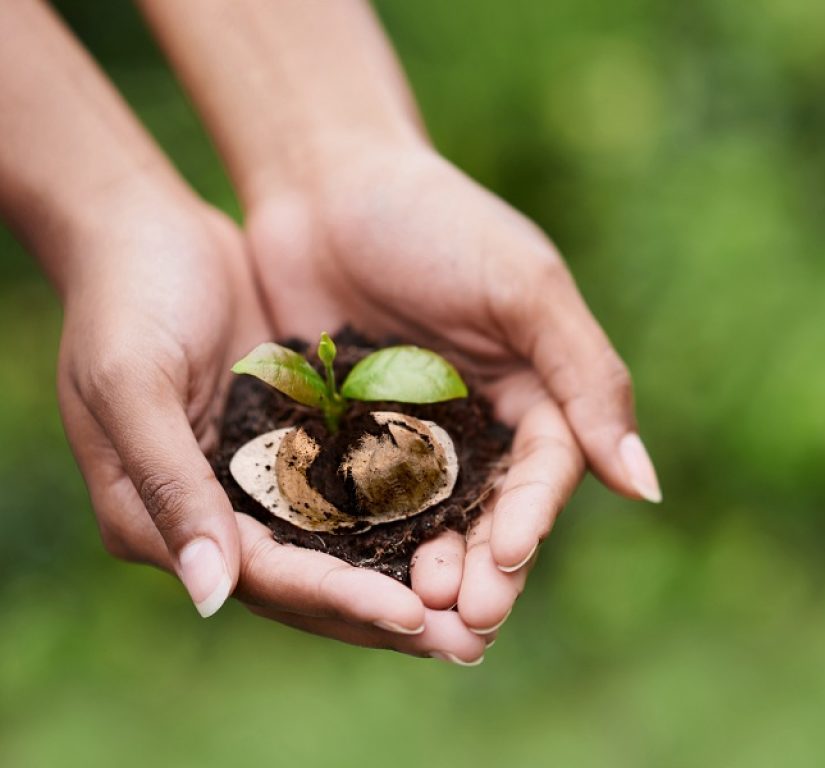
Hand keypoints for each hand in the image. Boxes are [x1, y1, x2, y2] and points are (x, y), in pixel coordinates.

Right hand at [55, 197, 487, 661]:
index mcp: (162, 520)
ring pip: (345, 547)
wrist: (144, 230)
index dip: (339, 599)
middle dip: (391, 612)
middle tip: (472, 639)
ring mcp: (262, 480)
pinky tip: (464, 521)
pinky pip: (359, 488)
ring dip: (411, 574)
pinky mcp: (299, 441)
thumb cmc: (123, 300)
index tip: (413, 616)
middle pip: (314, 582)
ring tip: (485, 597)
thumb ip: (169, 486)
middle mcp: (218, 514)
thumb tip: (213, 596)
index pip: (266, 577)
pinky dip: (407, 511)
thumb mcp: (131, 385)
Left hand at [245, 145, 660, 636]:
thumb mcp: (523, 288)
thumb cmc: (433, 220)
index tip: (506, 560)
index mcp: (533, 388)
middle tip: (464, 625)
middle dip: (482, 570)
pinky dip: (361, 546)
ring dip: (426, 573)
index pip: (547, 471)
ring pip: (427, 523)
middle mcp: (477, 423)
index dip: (530, 520)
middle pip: (490, 513)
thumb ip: (587, 379)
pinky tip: (351, 583)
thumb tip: (646, 485)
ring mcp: (408, 436)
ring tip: (415, 620)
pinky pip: (357, 503)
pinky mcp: (344, 439)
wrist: (323, 178)